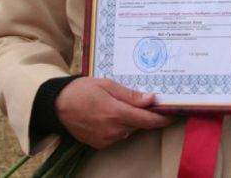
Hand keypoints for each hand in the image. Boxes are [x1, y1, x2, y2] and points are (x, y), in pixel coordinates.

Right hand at [54, 77, 173, 149]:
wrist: (56, 105)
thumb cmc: (82, 90)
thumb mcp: (107, 85)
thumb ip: (130, 95)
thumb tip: (151, 99)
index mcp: (117, 113)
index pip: (147, 120)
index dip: (162, 118)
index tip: (173, 115)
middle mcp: (114, 130)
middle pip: (139, 124)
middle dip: (144, 115)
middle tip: (145, 102)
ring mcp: (106, 139)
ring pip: (128, 130)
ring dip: (129, 120)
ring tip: (118, 105)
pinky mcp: (99, 144)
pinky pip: (117, 135)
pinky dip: (118, 126)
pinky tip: (108, 114)